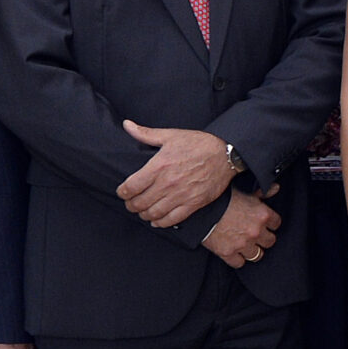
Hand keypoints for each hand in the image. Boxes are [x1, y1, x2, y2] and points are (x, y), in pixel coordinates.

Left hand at [118, 122, 233, 226]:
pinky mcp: (193, 204)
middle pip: (139, 203)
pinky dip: (161, 223)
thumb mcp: (170, 135)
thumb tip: (126, 125)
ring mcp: (181, 195)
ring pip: (153, 214)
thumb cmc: (198, 143)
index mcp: (159, 166)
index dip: (122, 192)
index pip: (131, 186)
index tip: (122, 192)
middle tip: (131, 203)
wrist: (225, 153)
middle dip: (131, 205)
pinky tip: (157, 220)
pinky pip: (172, 220)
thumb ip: (146, 133)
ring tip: (143, 211)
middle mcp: (168, 183)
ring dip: (144, 215)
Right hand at [201, 189, 280, 267]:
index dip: (269, 223)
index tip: (263, 223)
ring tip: (246, 244)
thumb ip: (263, 192)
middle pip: (270, 241)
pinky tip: (234, 251)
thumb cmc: (222, 197)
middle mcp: (255, 231)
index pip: (276, 224)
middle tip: (254, 234)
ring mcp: (243, 244)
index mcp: (262, 215)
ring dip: (252, 250)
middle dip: (263, 238)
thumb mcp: (244, 191)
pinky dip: (237, 259)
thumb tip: (276, 188)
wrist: (199, 208)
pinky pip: (239, 263)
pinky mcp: (228, 253)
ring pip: (257, 255)